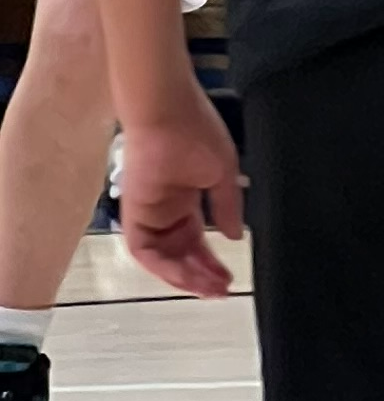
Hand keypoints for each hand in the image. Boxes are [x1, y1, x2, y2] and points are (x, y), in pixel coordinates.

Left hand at [117, 85, 244, 297]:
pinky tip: (186, 272)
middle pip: (182, 254)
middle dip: (201, 274)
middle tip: (220, 289)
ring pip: (164, 258)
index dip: (212, 260)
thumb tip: (232, 235)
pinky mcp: (134, 214)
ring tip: (207, 287)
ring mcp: (149, 213)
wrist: (167, 111)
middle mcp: (167, 209)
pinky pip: (145, 251)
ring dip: (184, 276)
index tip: (228, 275)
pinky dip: (164, 266)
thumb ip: (228, 206)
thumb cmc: (196, 129)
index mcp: (187, 196)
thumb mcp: (223, 171)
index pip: (198, 239)